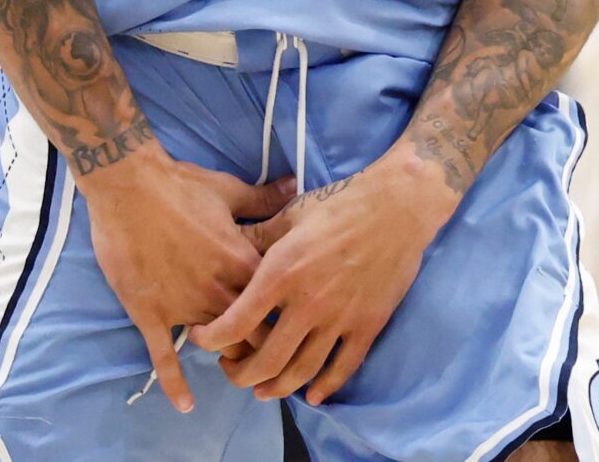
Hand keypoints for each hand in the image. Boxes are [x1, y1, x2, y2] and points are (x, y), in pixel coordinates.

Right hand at [81, 147, 293, 412]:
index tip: (289, 324)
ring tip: (232, 367)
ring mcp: (186, 305)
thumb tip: (293, 184)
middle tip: (265, 355)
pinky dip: (176, 384)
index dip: (286, 317)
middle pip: (257, 336)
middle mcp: (220, 290)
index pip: (279, 304)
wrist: (127, 185)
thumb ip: (264, 198)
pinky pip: (165, 357)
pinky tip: (185, 405)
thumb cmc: (179, 184)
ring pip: (220, 348)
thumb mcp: (229, 191)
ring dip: (229, 359)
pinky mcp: (152, 313)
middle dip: (264, 349)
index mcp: (244, 262)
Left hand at [189, 151, 452, 405]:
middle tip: (230, 371)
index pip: (236, 322)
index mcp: (282, 272)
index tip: (201, 339)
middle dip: (241, 375)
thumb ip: (256, 239)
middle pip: (267, 360)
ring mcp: (340, 318)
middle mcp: (308, 303)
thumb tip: (224, 249)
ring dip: (277, 388)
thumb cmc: (339, 203)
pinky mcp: (368, 326)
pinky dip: (325, 388)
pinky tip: (311, 395)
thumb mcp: (289, 215)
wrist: (398, 207)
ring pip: (302, 372)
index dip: (211, 339)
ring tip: (262, 390)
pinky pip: (343, 369)